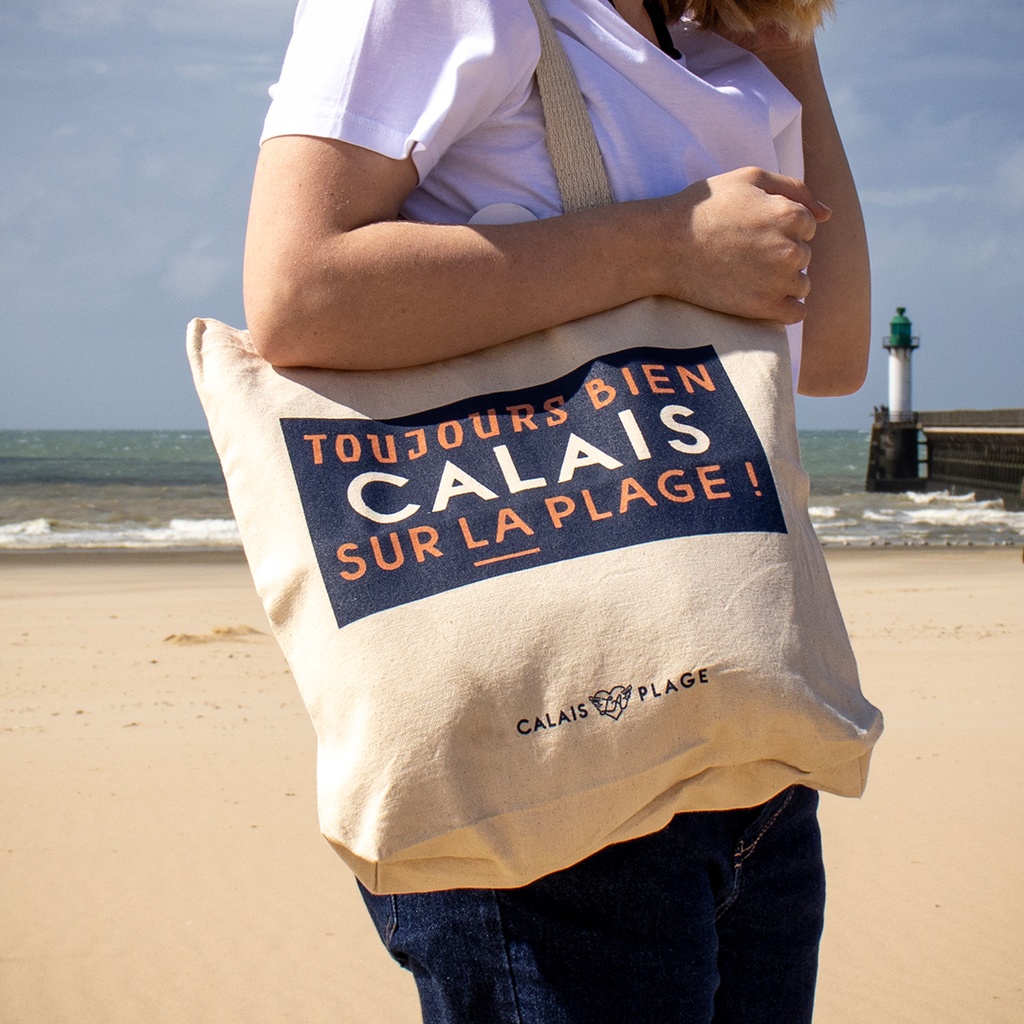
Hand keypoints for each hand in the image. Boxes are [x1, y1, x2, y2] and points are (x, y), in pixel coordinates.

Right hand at [652, 166, 830, 324]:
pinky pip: (796, 313)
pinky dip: (785, 308)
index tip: (751, 230)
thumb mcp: (749, 178)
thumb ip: (795, 188)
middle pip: (804, 255)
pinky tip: (761, 298)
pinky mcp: (763, 308)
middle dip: (780, 253)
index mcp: (790, 214)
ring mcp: (778, 281)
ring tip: (746, 274)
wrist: (665, 246)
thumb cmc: (705, 207)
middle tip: (742, 252)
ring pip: (802, 284)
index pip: (808, 225)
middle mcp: (790, 249)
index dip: (780, 226)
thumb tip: (829, 215)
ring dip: (782, 281)